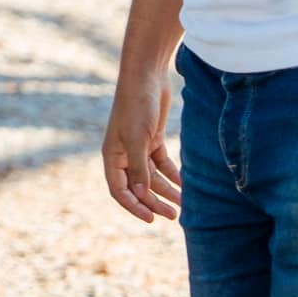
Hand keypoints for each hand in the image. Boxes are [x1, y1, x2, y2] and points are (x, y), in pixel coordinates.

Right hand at [102, 74, 182, 223]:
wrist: (146, 77)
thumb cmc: (136, 107)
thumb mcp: (138, 140)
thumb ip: (140, 169)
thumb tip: (141, 195)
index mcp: (112, 156)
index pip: (119, 190)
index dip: (134, 206)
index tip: (151, 219)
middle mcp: (123, 154)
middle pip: (138, 187)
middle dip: (154, 202)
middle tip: (173, 216)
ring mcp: (138, 147)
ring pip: (152, 177)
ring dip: (166, 191)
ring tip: (183, 205)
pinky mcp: (152, 139)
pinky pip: (162, 164)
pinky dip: (173, 175)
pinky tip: (185, 185)